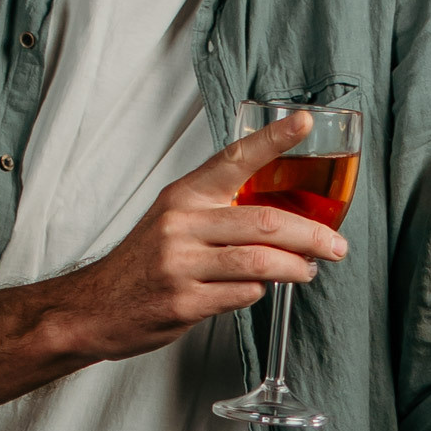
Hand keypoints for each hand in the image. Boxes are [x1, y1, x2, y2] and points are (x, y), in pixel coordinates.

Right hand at [56, 112, 349, 362]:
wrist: (93, 307)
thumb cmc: (143, 262)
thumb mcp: (174, 220)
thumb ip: (219, 210)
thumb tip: (280, 213)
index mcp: (184, 195)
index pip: (234, 158)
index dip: (273, 139)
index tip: (304, 123)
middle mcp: (181, 224)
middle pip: (265, 222)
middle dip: (312, 235)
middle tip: (336, 245)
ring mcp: (181, 264)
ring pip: (260, 262)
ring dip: (296, 268)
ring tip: (309, 270)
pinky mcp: (184, 303)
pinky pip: (242, 295)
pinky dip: (260, 292)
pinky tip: (260, 289)